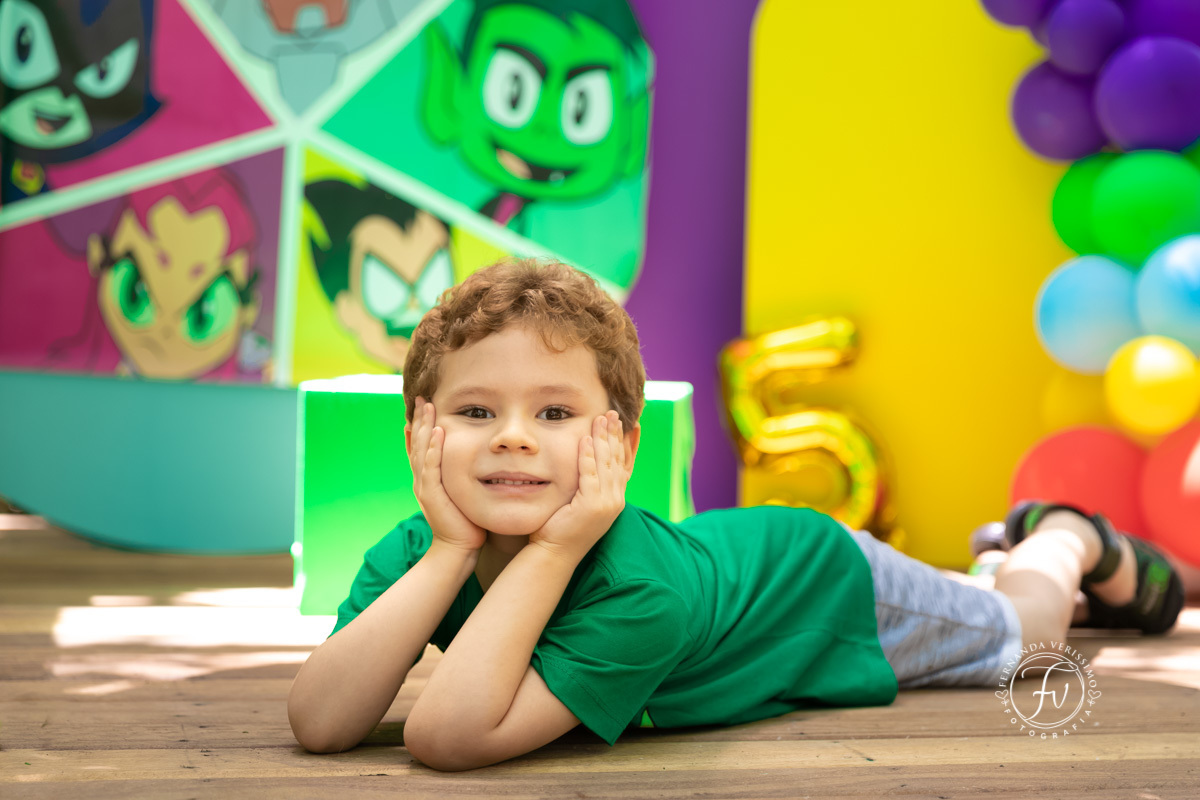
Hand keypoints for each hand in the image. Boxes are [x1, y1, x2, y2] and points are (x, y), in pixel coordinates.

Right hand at [407, 396, 485, 553]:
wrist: (458, 549)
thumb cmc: (466, 522)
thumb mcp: (463, 493)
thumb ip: (464, 476)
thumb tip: (479, 461)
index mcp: (428, 477)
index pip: (421, 446)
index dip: (421, 425)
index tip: (424, 405)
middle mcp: (422, 479)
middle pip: (417, 442)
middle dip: (419, 419)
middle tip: (421, 397)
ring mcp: (425, 486)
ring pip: (421, 450)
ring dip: (424, 427)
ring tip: (427, 407)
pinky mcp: (431, 495)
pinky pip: (431, 467)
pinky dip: (433, 449)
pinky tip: (438, 433)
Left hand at [528, 410, 628, 562]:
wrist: (554, 553)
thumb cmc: (561, 527)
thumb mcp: (580, 501)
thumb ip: (587, 483)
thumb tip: (585, 460)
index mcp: (615, 498)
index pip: (626, 465)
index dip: (630, 443)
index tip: (632, 423)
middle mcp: (615, 500)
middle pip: (618, 459)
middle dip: (616, 434)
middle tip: (613, 412)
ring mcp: (606, 504)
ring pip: (606, 464)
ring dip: (603, 438)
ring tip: (601, 418)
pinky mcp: (591, 506)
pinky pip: (590, 474)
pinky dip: (588, 455)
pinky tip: (586, 438)